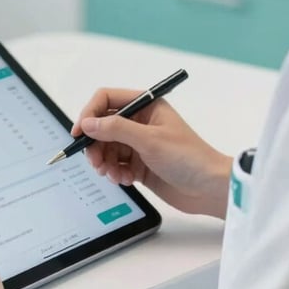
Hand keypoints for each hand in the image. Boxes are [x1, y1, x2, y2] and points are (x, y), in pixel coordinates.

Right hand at [71, 88, 232, 218]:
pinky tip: (124, 179)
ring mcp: (140, 144)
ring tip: (112, 173)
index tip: (79, 133)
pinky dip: (115, 172)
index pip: (107, 99)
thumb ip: (116, 129)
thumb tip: (88, 123)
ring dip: (105, 161)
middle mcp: (141, 122)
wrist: (209, 189)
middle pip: (103, 126)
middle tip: (95, 161)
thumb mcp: (149, 140)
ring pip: (107, 147)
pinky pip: (116, 164)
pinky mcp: (140, 164)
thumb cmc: (189, 158)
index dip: (90, 113)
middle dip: (96, 144)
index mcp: (146, 106)